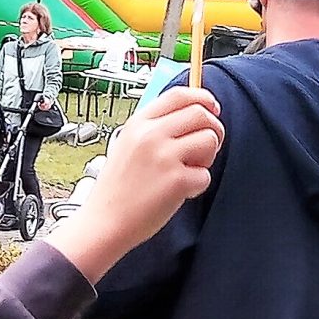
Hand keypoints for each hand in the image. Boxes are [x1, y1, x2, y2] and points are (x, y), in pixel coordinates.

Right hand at [50, 86, 223, 281]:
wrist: (104, 223)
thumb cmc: (117, 190)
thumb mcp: (127, 146)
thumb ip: (154, 130)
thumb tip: (192, 117)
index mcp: (138, 124)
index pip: (178, 95)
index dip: (202, 97)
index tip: (212, 108)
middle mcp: (151, 135)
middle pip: (200, 114)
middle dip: (214, 129)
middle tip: (209, 147)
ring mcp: (164, 157)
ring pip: (209, 139)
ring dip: (208, 157)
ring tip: (190, 171)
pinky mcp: (176, 181)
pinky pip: (205, 175)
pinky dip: (198, 186)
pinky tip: (180, 193)